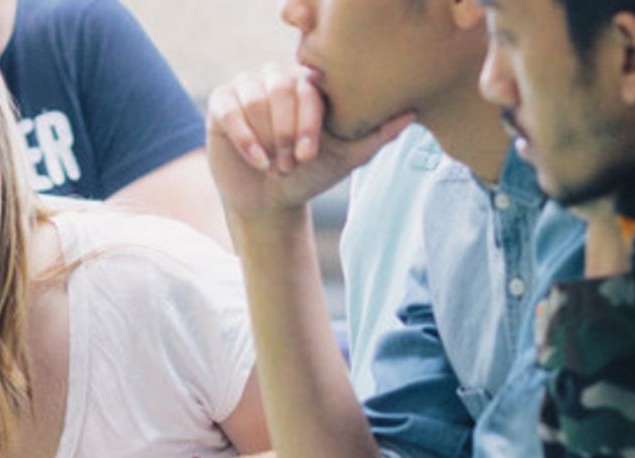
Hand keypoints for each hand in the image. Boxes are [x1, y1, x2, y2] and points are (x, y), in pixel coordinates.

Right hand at [206, 63, 413, 222]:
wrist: (272, 202)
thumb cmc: (311, 175)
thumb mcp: (347, 159)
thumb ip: (377, 135)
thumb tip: (412, 112)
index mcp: (309, 84)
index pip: (308, 85)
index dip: (307, 121)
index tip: (309, 155)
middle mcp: (279, 79)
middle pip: (280, 88)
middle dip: (285, 132)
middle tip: (292, 164)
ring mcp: (248, 88)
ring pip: (255, 98)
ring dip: (266, 138)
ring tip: (275, 165)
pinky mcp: (222, 104)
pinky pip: (230, 109)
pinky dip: (244, 137)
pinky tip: (257, 160)